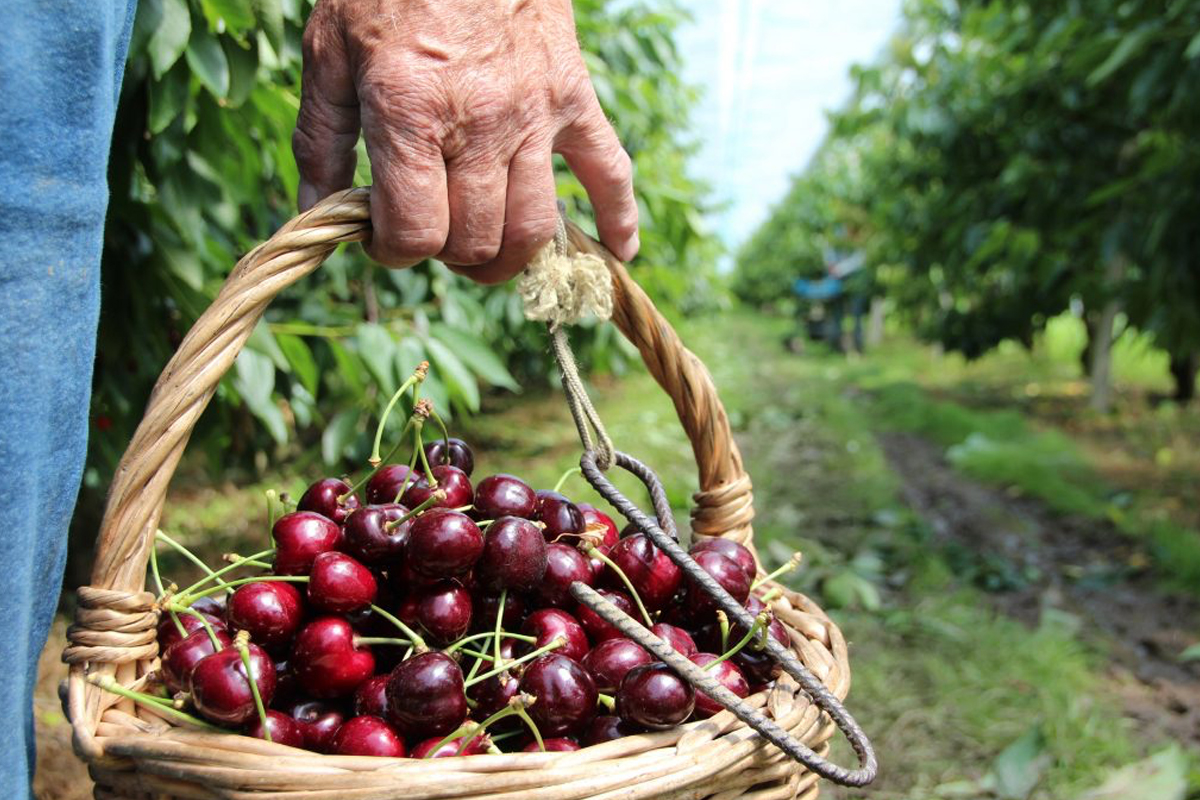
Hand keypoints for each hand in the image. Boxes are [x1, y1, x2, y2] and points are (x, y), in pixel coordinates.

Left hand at [293, 0, 639, 283]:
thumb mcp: (327, 52)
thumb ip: (318, 139)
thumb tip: (315, 213)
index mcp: (410, 111)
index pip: (415, 231)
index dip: (392, 252)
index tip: (383, 239)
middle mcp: (479, 121)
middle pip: (474, 239)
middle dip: (445, 254)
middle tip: (430, 234)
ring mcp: (536, 114)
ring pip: (534, 228)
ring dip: (507, 259)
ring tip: (483, 252)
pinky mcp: (574, 100)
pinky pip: (611, 173)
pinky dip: (617, 221)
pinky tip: (616, 253)